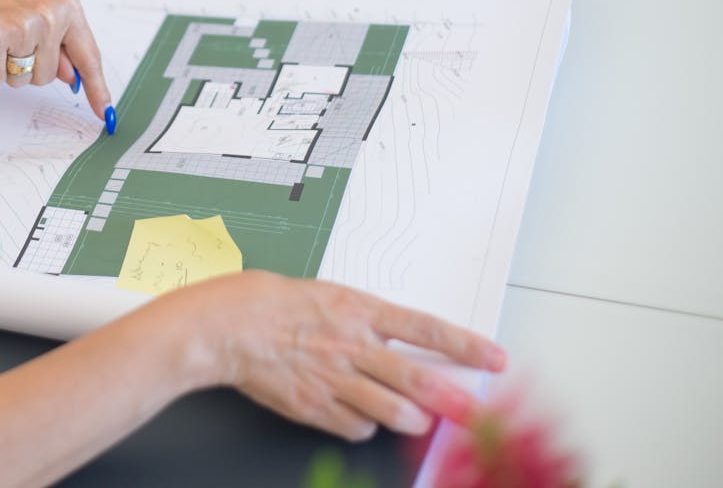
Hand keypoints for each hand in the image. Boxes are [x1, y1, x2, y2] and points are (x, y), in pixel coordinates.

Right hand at [0, 0, 111, 118]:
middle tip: (14, 35)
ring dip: (7, 66)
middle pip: (47, 77)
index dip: (97, 89)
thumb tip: (73, 78)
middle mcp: (49, 16)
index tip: (106, 113)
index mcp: (68, 7)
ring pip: (21, 80)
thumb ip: (62, 42)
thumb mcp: (44, 6)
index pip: (88, 57)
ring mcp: (21, 26)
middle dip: (29, 65)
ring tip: (0, 35)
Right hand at [175, 271, 505, 439]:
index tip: (495, 359)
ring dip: (413, 420)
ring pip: (393, 413)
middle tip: (478, 416)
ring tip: (418, 419)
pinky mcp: (315, 406)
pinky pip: (357, 428)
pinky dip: (364, 426)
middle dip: (456, 402)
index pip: (426, 329)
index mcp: (360, 309)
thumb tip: (401, 345)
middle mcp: (352, 345)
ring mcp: (334, 379)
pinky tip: (358, 414)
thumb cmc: (274, 302)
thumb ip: (368, 322)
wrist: (227, 325)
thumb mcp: (331, 296)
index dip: (466, 345)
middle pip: (418, 380)